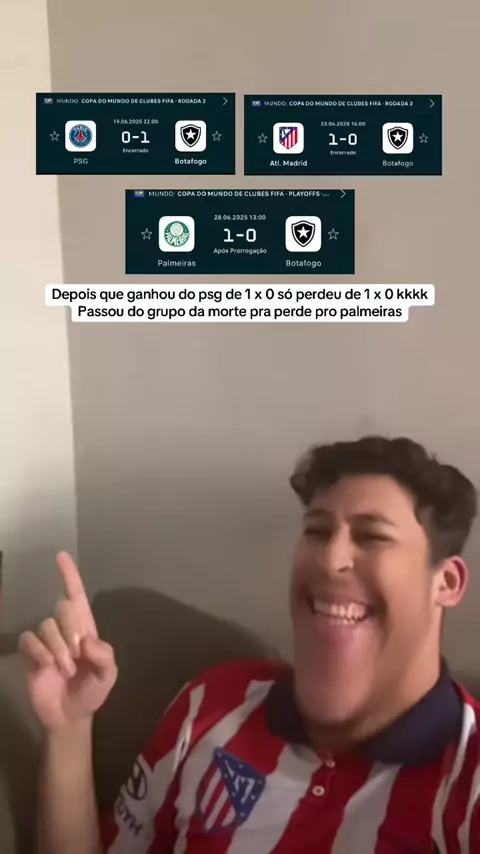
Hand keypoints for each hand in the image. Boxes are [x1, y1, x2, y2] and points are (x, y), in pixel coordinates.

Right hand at [18, 552, 117, 730]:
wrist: (69, 716)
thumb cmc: (91, 691)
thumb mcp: (108, 675)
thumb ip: (105, 656)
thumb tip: (88, 640)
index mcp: (85, 629)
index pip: (76, 596)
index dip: (69, 575)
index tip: (61, 556)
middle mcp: (64, 629)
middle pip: (62, 608)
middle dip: (71, 629)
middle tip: (77, 655)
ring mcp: (46, 641)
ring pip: (46, 625)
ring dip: (58, 648)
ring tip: (65, 669)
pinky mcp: (30, 654)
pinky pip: (29, 639)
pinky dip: (41, 652)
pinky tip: (48, 666)